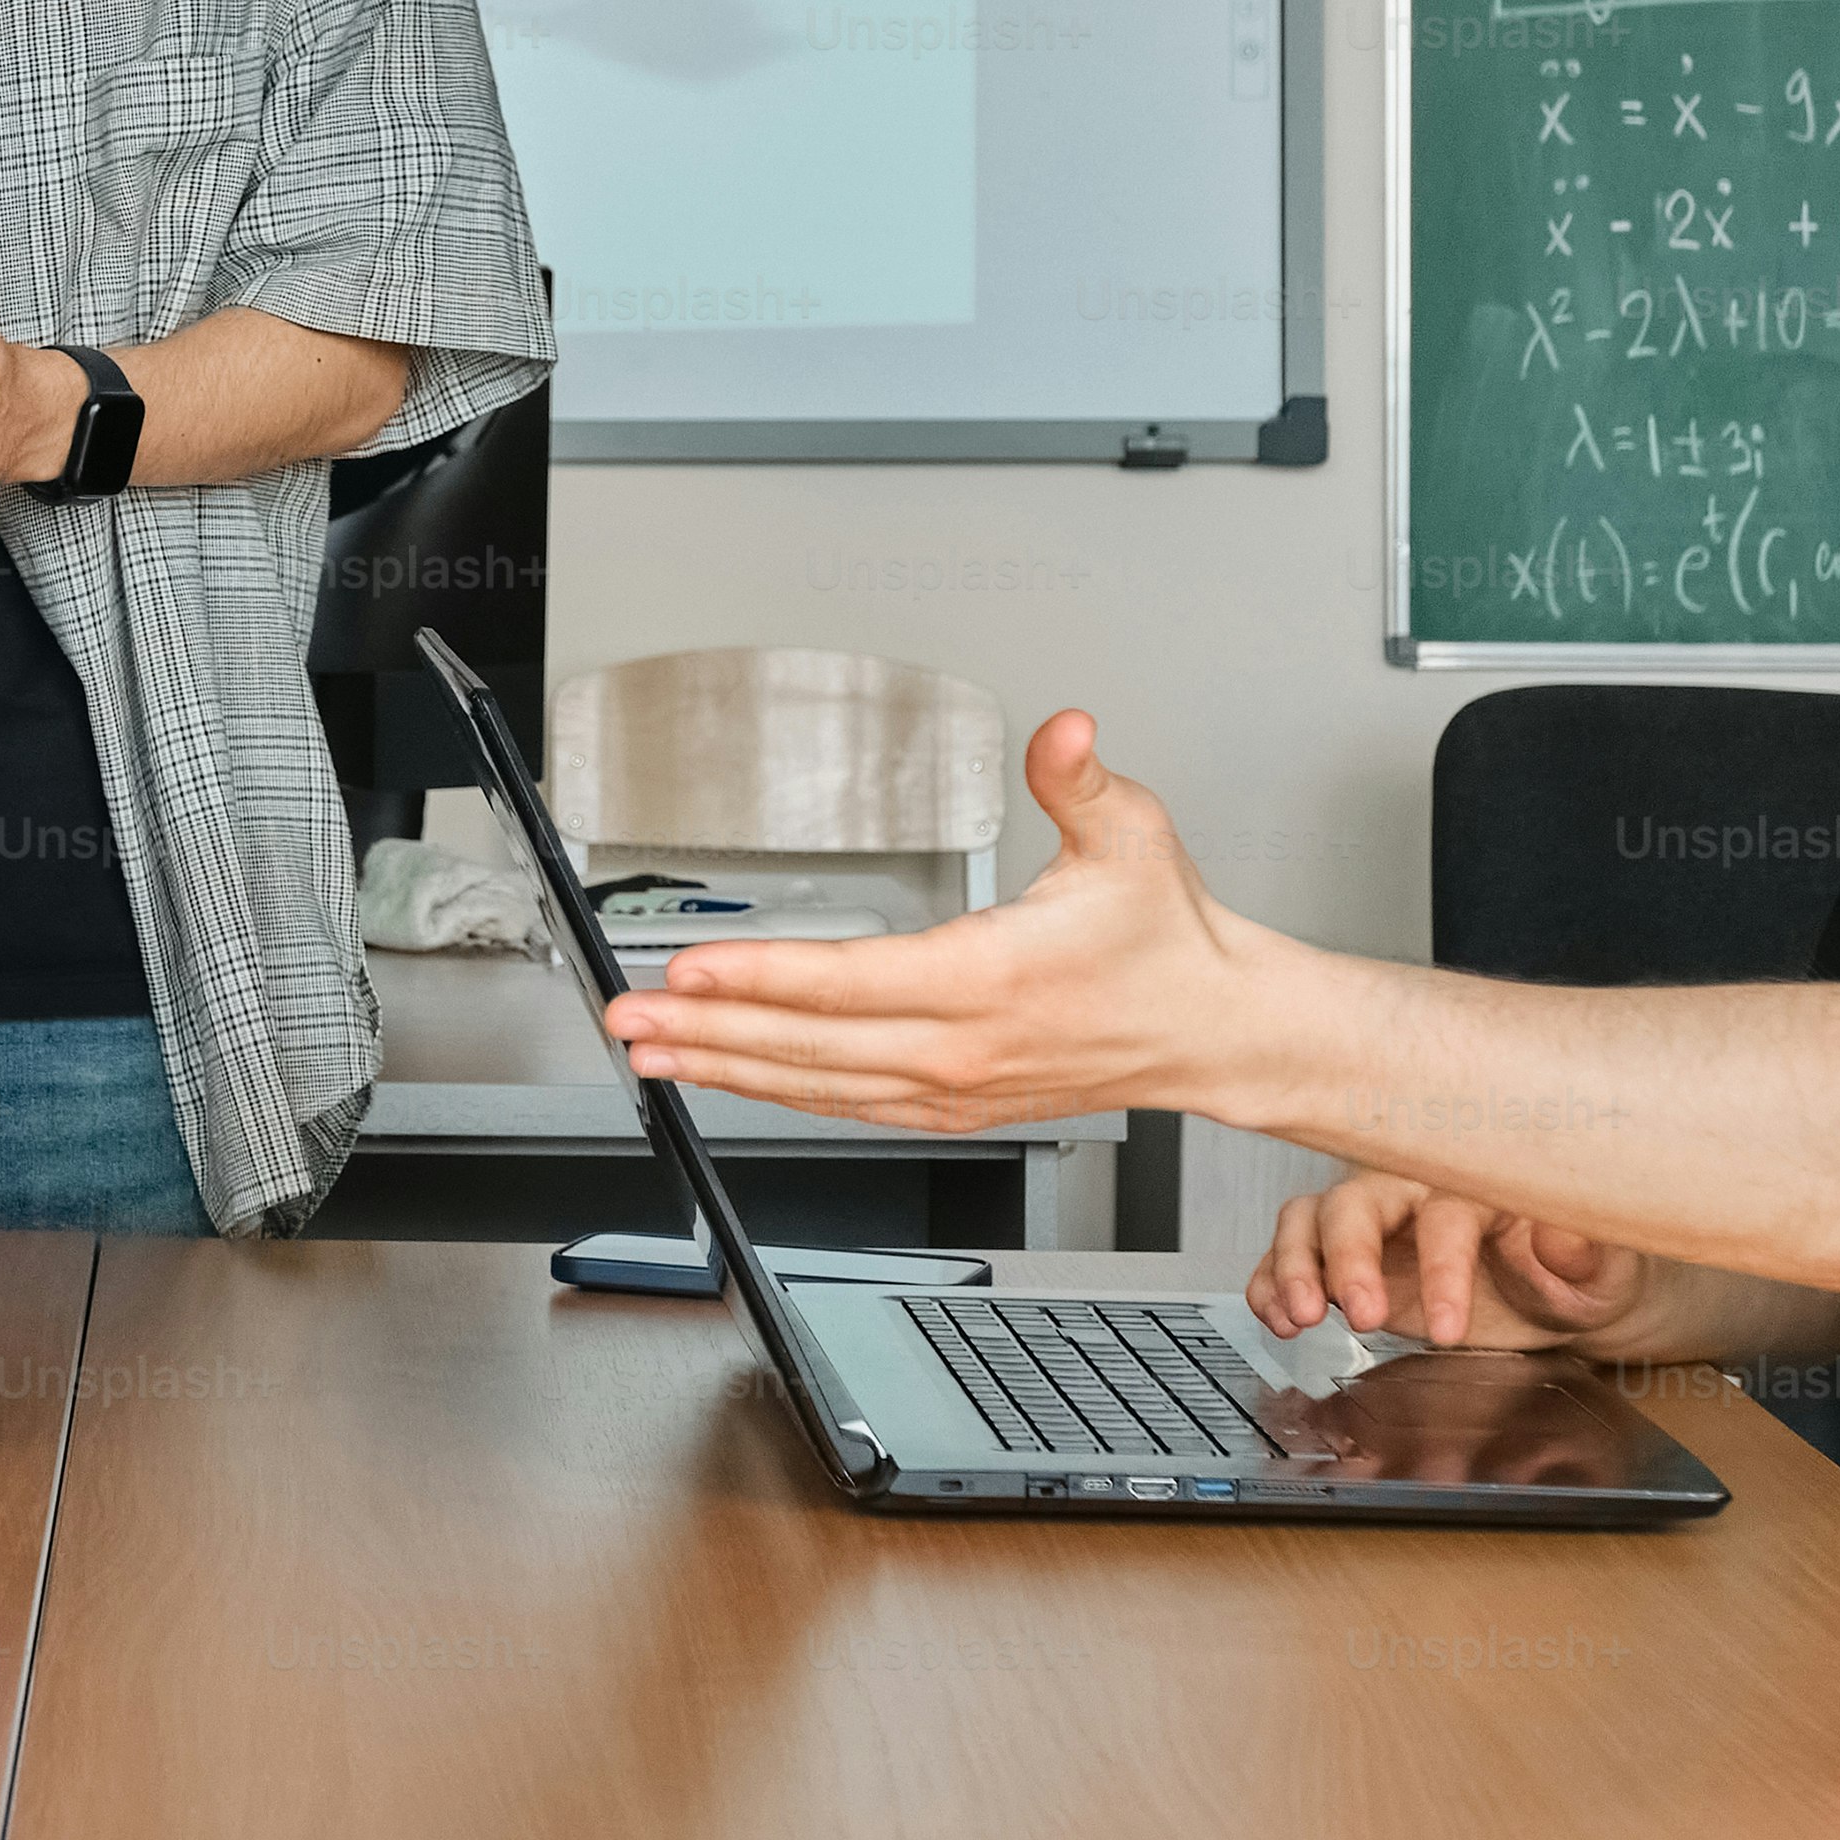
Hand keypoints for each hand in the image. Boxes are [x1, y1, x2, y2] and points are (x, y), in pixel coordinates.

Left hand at [602, 708, 1276, 1130]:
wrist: (1212, 1032)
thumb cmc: (1167, 941)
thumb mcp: (1131, 836)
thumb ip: (1078, 779)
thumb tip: (1064, 732)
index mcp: (989, 978)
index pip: (848, 982)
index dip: (759, 976)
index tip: (688, 968)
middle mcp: (960, 1045)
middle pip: (808, 1044)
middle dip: (707, 1031)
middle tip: (627, 1017)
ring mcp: (953, 1086)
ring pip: (816, 1085)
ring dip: (725, 1069)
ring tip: (652, 1052)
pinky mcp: (953, 1106)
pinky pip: (847, 1104)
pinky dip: (779, 1092)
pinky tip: (730, 1075)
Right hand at [1246, 1171, 1649, 1349]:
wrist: (1561, 1293)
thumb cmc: (1580, 1276)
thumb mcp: (1605, 1272)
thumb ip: (1586, 1253)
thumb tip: (1561, 1234)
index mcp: (1476, 1189)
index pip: (1444, 1216)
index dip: (1442, 1270)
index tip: (1449, 1330)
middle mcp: (1413, 1195)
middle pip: (1356, 1202)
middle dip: (1348, 1257)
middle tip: (1364, 1315)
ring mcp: (1375, 1226)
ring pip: (1309, 1219)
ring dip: (1294, 1266)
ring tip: (1300, 1318)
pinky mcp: (1347, 1261)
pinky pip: (1289, 1256)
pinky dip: (1272, 1282)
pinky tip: (1278, 1317)